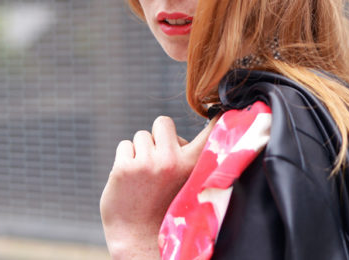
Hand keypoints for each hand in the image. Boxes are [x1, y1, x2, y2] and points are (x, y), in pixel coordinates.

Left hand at [100, 116, 213, 259]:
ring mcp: (147, 163)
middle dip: (158, 136)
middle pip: (163, 122)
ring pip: (141, 136)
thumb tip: (181, 138)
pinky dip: (124, 160)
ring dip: (140, 151)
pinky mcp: (124, 167)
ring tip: (143, 176)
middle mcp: (172, 161)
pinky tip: (129, 180)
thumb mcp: (186, 186)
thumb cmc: (164, 210)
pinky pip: (125, 146)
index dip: (217, 119)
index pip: (209, 134)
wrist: (137, 238)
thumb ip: (188, 162)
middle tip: (158, 161)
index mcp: (193, 166)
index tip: (224, 110)